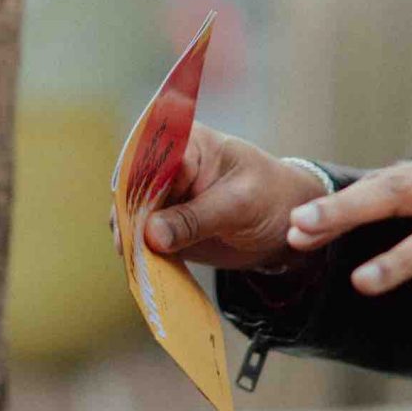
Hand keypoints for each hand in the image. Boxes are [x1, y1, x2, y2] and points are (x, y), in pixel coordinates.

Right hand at [140, 125, 329, 271]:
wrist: (285, 224)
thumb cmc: (270, 197)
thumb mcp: (238, 205)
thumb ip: (195, 218)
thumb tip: (151, 233)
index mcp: (187, 142)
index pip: (150, 159)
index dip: (135, 185)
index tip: (130, 215)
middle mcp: (168, 166)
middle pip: (133, 188)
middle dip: (127, 216)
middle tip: (126, 246)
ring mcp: (164, 197)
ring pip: (132, 215)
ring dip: (130, 238)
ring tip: (134, 260)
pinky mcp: (165, 224)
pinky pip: (143, 238)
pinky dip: (141, 253)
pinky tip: (141, 267)